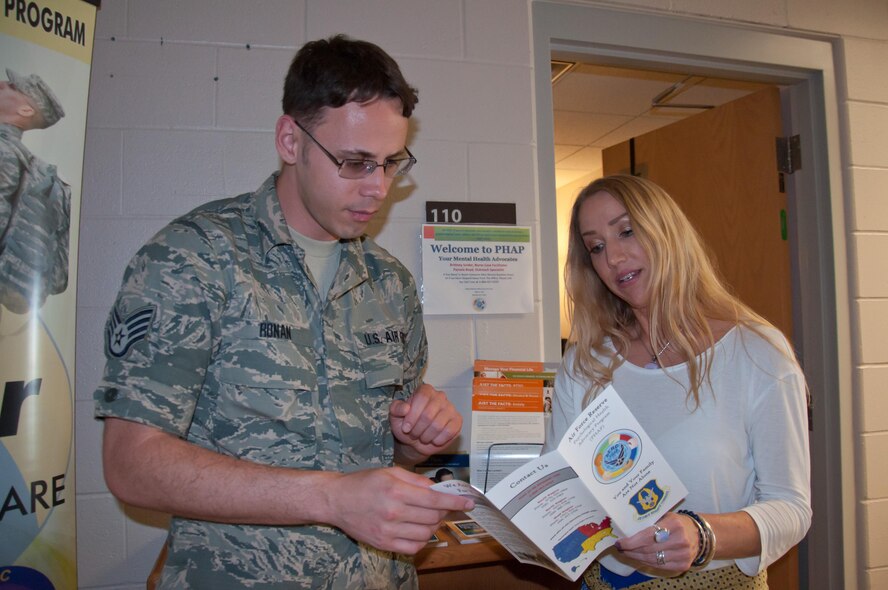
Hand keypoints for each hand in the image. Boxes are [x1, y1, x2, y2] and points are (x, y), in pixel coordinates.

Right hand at [324, 466, 473, 554]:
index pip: (435, 500)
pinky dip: (421, 540)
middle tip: (440, 506)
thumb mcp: (390, 472)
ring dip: (433, 526)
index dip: (456, 502)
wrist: (336, 500)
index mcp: (396, 491)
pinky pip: (413, 547)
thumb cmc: (364, 483)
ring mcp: (388, 531)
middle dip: (443, 512)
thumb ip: (417, 480)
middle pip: (433, 518)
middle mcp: (394, 512)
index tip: (469, 503)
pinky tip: (417, 530)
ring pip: (426, 534)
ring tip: (426, 517)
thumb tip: (438, 489)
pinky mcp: (383, 544)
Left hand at [390, 383, 461, 458]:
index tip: (406, 427)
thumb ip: (396, 409)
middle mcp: (440, 396)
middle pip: (429, 414)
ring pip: (438, 425)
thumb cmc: (407, 425)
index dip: (413, 415)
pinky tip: (433, 439)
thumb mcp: (395, 416)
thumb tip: (405, 408)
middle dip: (418, 428)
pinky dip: (437, 440)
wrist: (416, 441)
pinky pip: (449, 432)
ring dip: (426, 436)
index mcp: (425, 390)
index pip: (422, 398)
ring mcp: (450, 408)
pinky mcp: (457, 421)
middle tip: (413, 434)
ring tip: (422, 437)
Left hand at [614, 511, 699, 572]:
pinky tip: (638, 558)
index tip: (620, 542)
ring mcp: (683, 554)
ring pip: (652, 559)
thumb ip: (651, 521)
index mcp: (674, 524)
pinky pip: (660, 566)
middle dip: (631, 550)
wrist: (700, 535)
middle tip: (620, 548)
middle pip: (648, 549)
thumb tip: (627, 527)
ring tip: (626, 553)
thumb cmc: (678, 523)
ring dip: (636, 557)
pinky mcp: (683, 565)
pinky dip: (646, 563)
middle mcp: (680, 540)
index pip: (648, 535)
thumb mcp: (666, 515)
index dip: (631, 541)